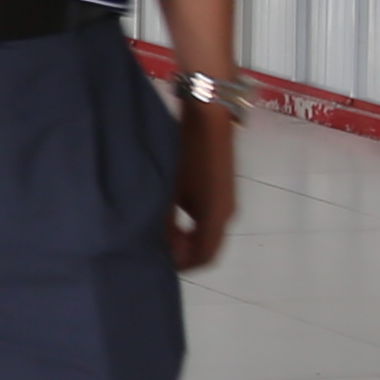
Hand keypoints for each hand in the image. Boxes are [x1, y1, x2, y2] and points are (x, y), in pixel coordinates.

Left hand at [167, 101, 237, 269]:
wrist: (209, 114)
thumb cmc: (186, 152)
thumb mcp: (169, 191)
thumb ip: (166, 225)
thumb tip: (162, 249)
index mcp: (216, 217)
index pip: (204, 257)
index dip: (181, 265)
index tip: (156, 263)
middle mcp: (227, 213)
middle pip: (206, 247)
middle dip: (181, 252)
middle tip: (153, 246)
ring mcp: (226, 200)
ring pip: (206, 232)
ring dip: (184, 238)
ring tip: (157, 231)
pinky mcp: (222, 189)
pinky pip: (207, 218)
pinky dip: (190, 225)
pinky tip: (169, 216)